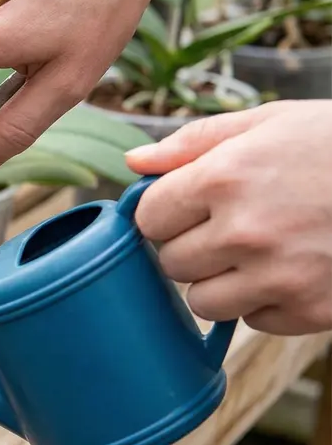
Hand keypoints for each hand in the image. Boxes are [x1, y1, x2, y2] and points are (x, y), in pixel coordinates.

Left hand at [126, 101, 331, 334]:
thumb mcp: (270, 123)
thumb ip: (193, 143)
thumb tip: (134, 164)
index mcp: (225, 178)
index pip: (149, 218)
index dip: (166, 211)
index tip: (190, 204)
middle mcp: (245, 231)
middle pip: (171, 262)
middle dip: (191, 245)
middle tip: (231, 225)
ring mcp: (279, 277)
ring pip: (203, 301)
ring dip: (221, 281)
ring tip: (259, 250)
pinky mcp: (310, 312)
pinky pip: (253, 321)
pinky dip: (264, 302)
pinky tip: (293, 269)